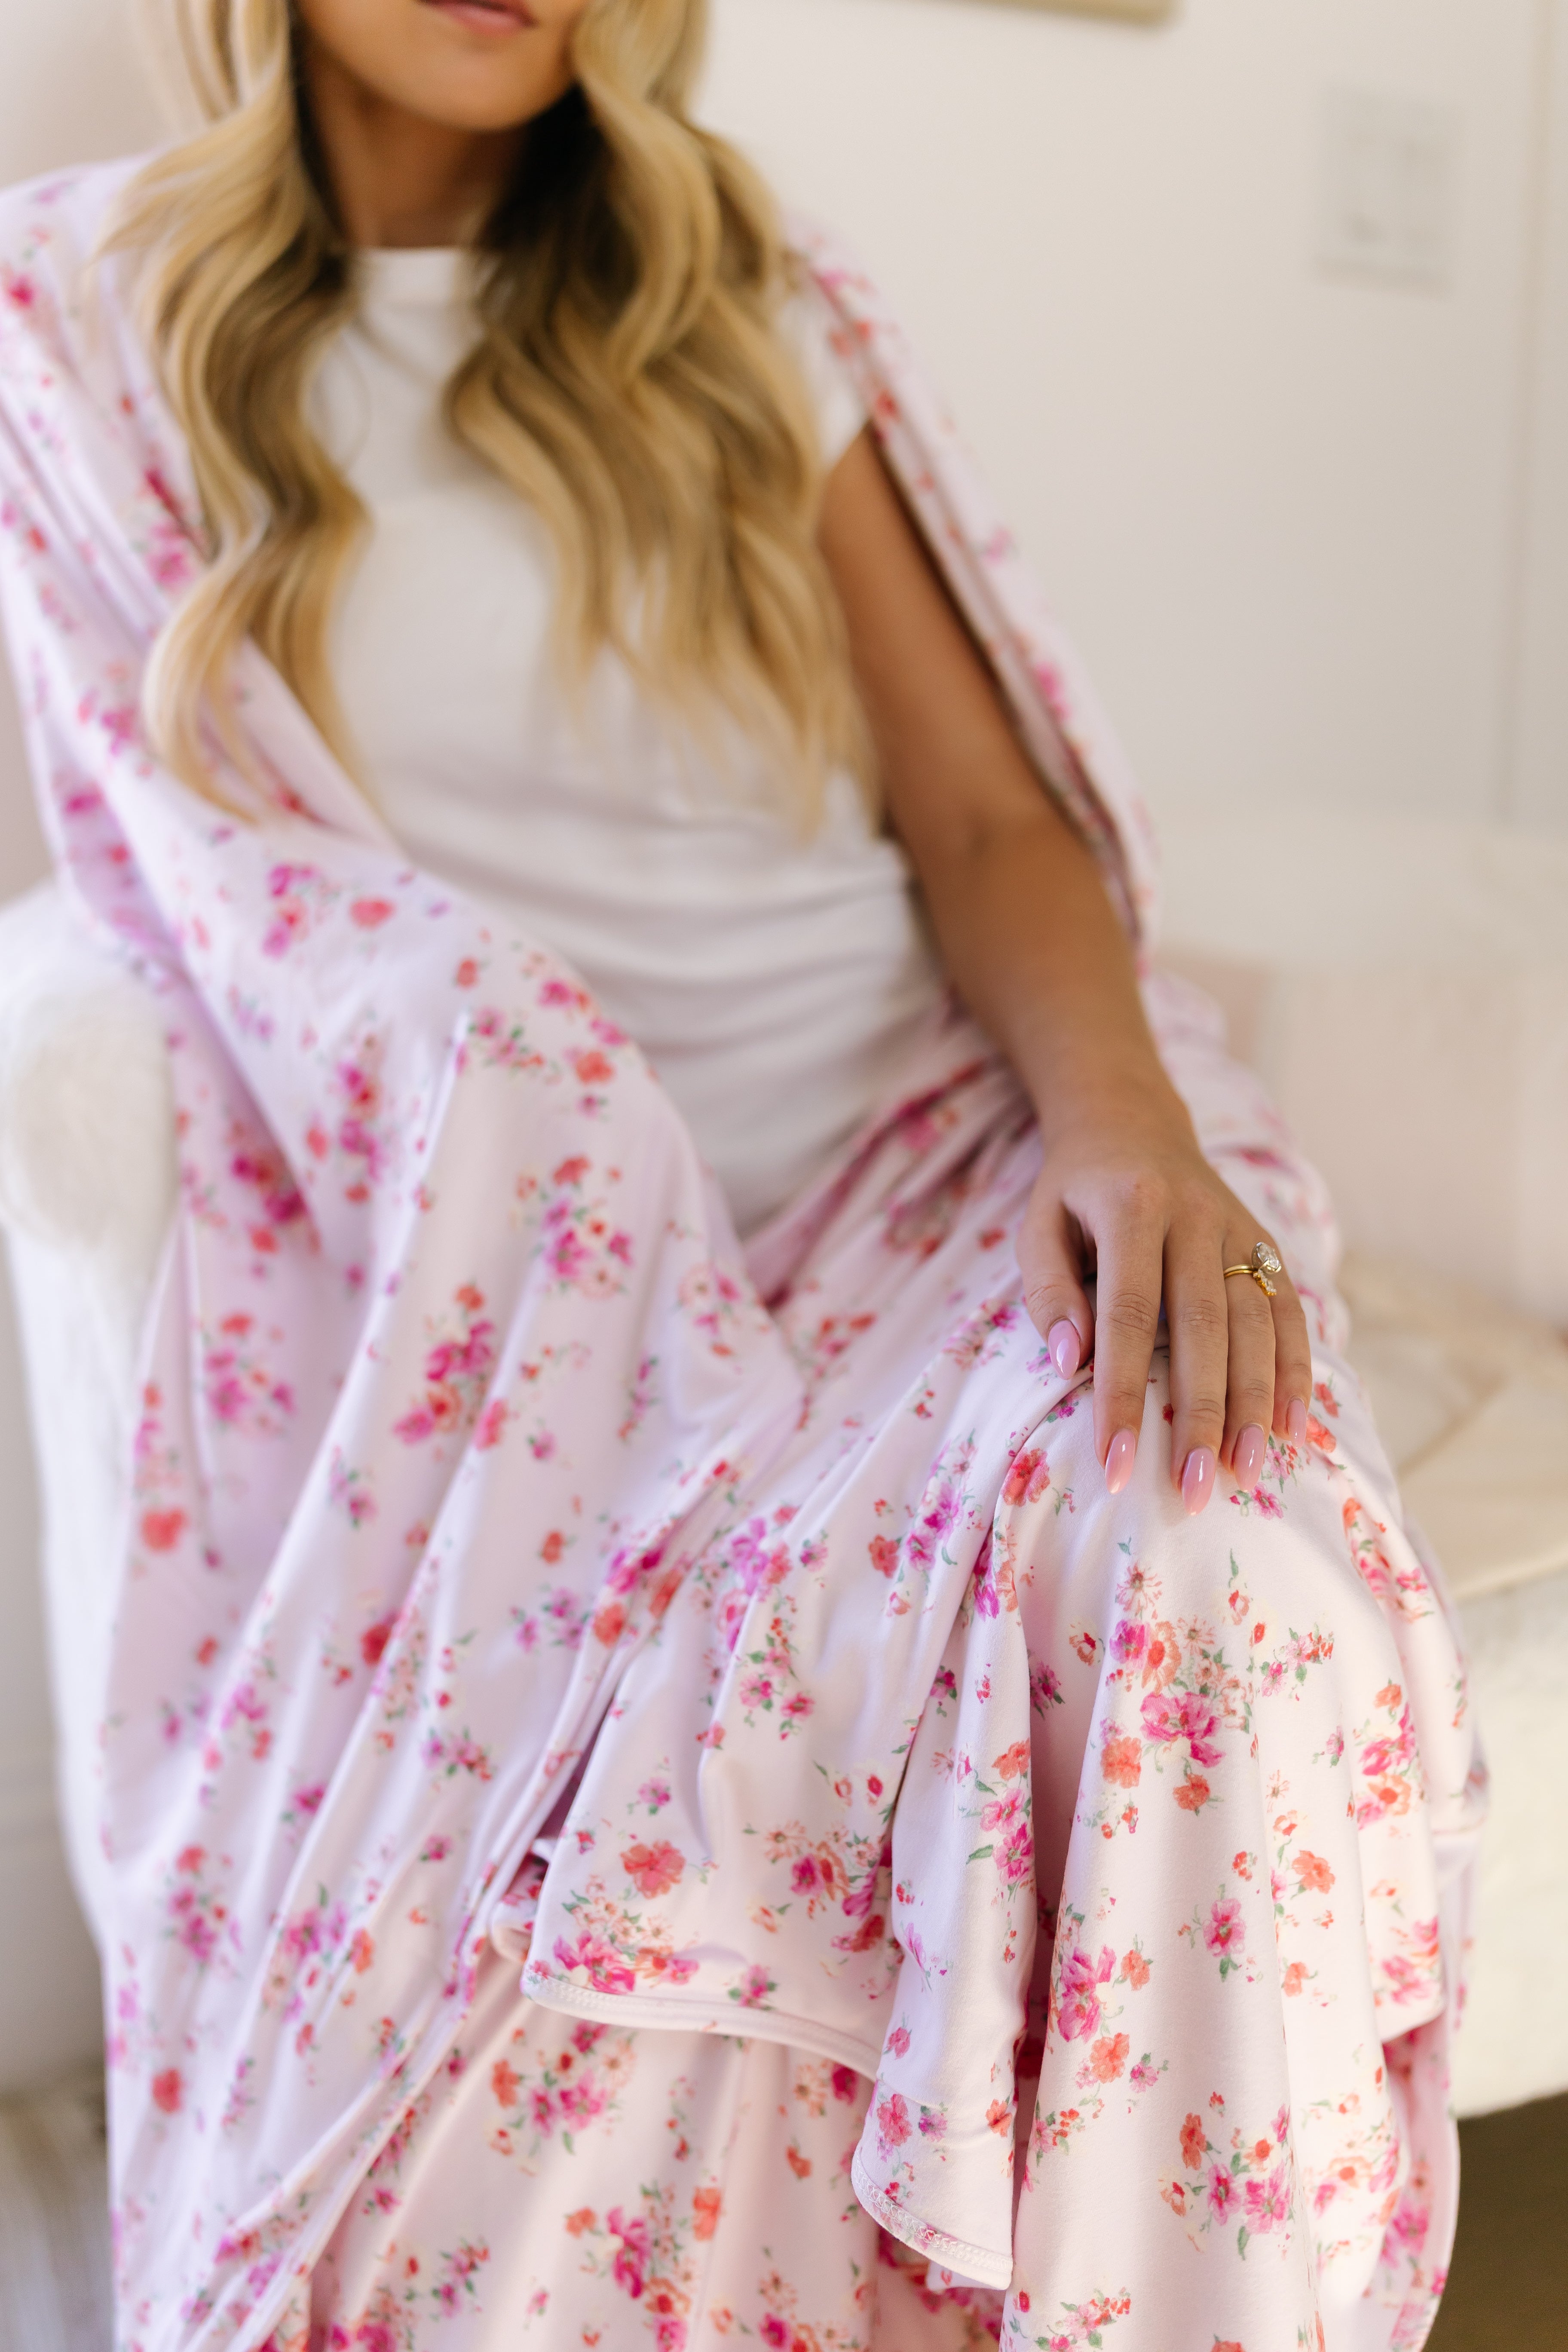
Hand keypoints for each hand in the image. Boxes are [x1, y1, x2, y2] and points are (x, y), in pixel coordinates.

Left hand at [1016, 1085, 1312, 1512]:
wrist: (1131, 1121)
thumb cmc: (1075, 1190)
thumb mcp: (1038, 1226)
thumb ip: (1048, 1291)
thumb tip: (1070, 1363)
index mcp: (1132, 1207)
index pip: (1128, 1315)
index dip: (1123, 1392)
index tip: (1114, 1462)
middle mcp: (1195, 1215)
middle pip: (1203, 1327)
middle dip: (1199, 1413)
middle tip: (1192, 1488)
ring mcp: (1238, 1228)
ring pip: (1255, 1324)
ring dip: (1254, 1403)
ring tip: (1246, 1470)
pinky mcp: (1265, 1241)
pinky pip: (1288, 1311)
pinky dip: (1293, 1370)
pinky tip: (1292, 1426)